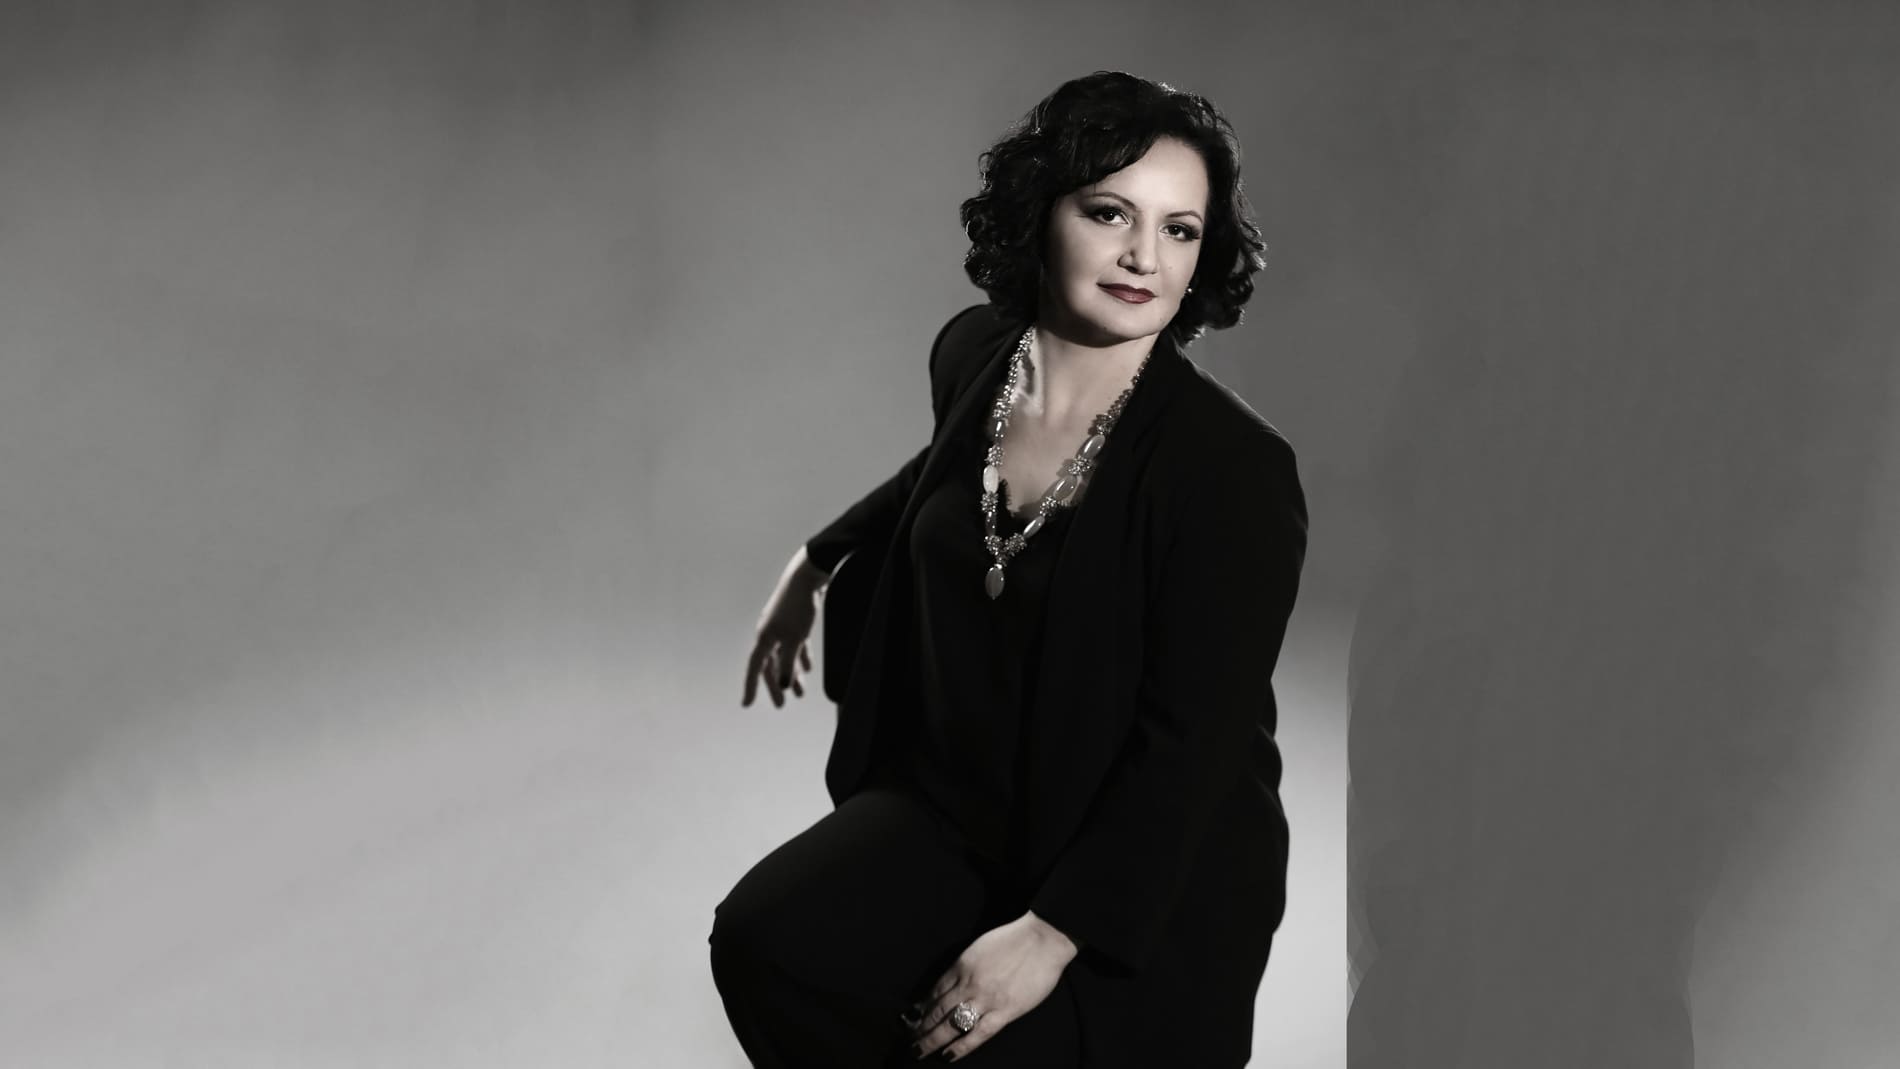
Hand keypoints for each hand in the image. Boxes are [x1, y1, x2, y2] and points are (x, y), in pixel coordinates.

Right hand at [741, 548, 825, 707]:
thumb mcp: (794, 639)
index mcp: (764, 638)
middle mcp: (768, 634)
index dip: (751, 687)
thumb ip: (788, 663)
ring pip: (784, 656)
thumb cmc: (797, 607)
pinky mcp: (794, 621)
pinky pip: (795, 645)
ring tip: (800, 693)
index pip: (755, 668)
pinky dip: (800, 657)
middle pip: (770, 665)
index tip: (746, 704)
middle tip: (781, 705)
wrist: (806, 576)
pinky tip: (807, 668)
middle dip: (776, 685)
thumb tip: (783, 685)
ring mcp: (781, 627)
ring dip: (792, 674)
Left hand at [903, 911, 1078, 1061]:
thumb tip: (949, 985)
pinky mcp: (1005, 1011)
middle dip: (920, 1027)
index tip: (912, 1018)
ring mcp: (986, 999)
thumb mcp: (978, 948)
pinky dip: (962, 1046)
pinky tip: (949, 1054)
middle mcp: (968, 983)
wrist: (1042, 939)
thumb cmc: (1013, 939)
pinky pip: (979, 1033)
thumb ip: (963, 967)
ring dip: (932, 1039)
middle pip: (937, 1010)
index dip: (922, 1007)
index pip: (935, 991)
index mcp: (961, 965)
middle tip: (909, 1040)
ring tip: (920, 1050)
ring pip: (951, 1024)